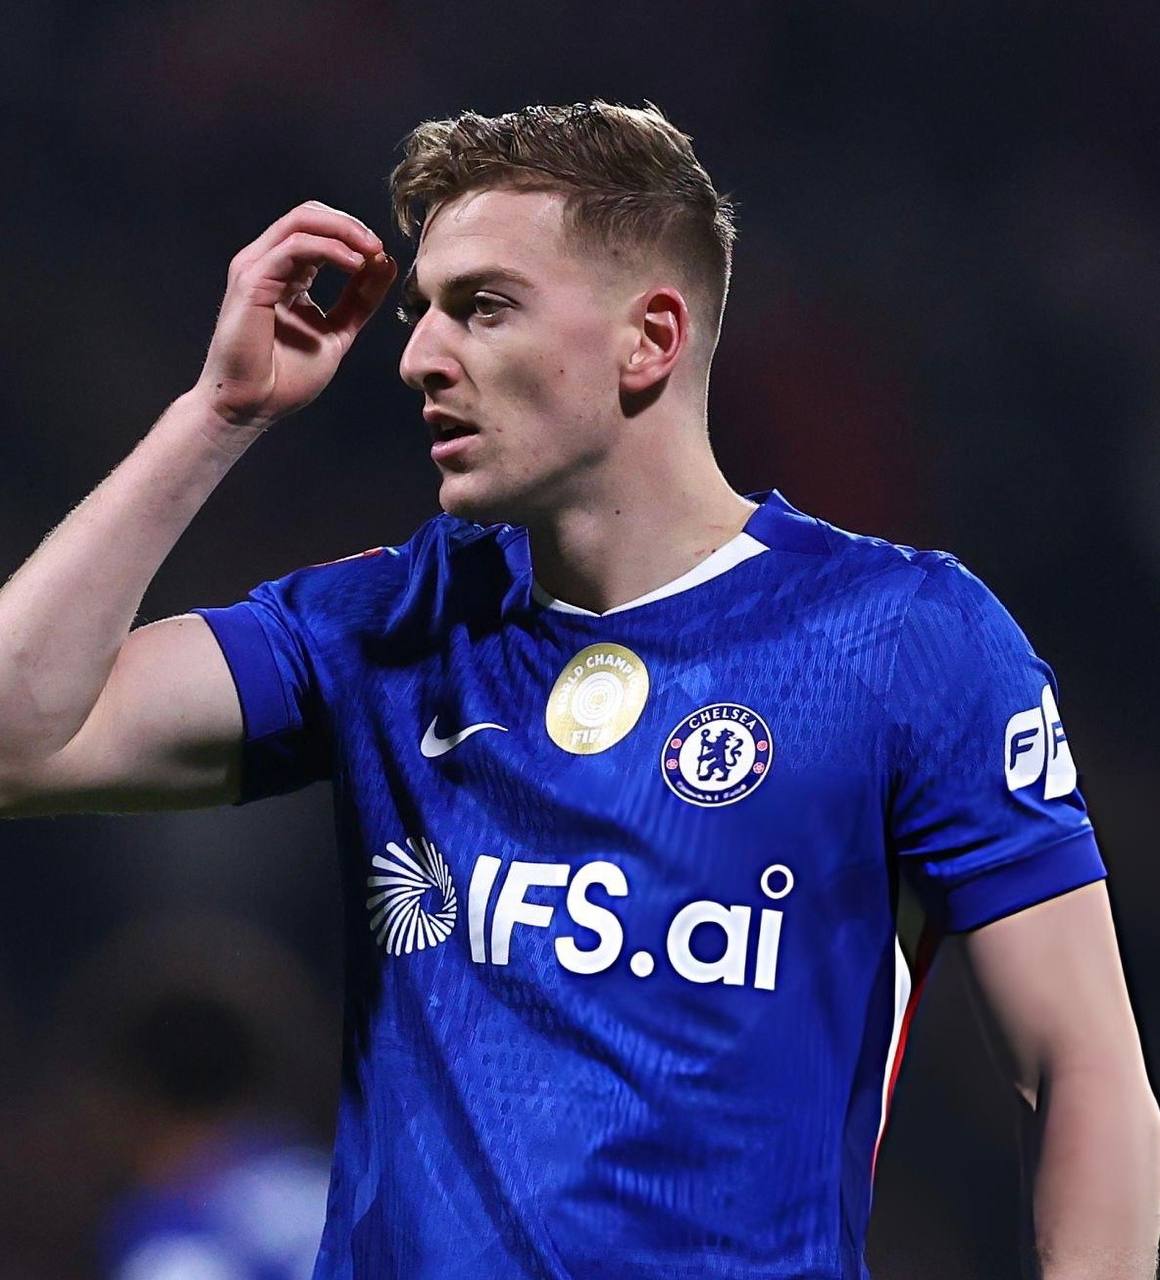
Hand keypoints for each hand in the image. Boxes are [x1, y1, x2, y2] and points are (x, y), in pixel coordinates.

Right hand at [192, 200, 397, 430]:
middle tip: (378, 247)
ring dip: (344, 231)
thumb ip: (359, 300)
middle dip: (350, 226)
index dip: (353, 235)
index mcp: (287, 273)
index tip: (382, 257)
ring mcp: (256, 268)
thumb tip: (386, 262)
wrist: (252, 407)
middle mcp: (268, 263)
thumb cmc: (285, 377)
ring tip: (372, 251)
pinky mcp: (252, 280)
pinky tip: (355, 265)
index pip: (318, 230)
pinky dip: (329, 250)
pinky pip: (294, 248)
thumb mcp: (337, 331)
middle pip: (309, 216)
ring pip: (301, 222)